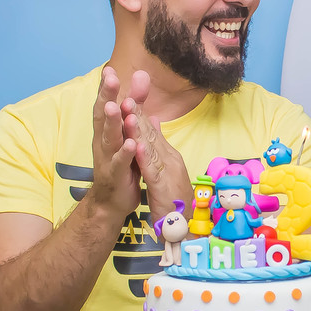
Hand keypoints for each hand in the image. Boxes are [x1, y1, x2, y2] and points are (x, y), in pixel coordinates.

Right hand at [88, 66, 141, 218]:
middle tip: (110, 78)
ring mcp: (107, 158)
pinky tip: (131, 144)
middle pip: (104, 116)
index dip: (107, 88)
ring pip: (109, 137)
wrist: (112, 200)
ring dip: (113, 122)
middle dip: (107, 96)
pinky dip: (125, 153)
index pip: (107, 104)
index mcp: (108, 131)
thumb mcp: (128, 134)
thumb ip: (135, 108)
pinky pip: (119, 163)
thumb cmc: (122, 163)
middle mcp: (103, 141)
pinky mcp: (115, 175)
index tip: (109, 69)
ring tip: (116, 106)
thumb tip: (140, 81)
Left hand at [120, 70, 192, 221]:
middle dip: (138, 108)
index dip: (137, 106)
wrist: (182, 226)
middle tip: (130, 84)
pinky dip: (145, 157)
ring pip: (151, 146)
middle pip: (150, 131)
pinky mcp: (162, 187)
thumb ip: (158, 144)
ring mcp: (166, 171)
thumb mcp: (164, 168)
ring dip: (140, 127)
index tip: (128, 86)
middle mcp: (168, 158)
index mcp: (165, 153)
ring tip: (129, 107)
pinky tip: (136, 144)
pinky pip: (152, 170)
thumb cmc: (173, 197)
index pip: (148, 127)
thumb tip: (152, 121)